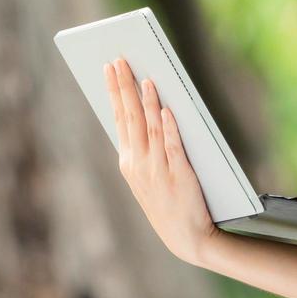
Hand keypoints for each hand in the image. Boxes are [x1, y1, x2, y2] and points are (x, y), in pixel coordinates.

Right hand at [105, 56, 219, 264]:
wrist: (187, 238)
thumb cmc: (167, 203)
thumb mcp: (145, 177)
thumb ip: (142, 147)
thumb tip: (142, 108)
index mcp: (129, 162)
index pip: (119, 118)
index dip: (114, 91)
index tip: (109, 67)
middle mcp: (139, 164)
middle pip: (131, 117)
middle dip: (125, 86)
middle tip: (121, 59)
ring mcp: (157, 169)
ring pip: (151, 127)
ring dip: (147, 101)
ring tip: (145, 76)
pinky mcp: (179, 174)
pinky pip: (173, 145)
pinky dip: (170, 126)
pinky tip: (168, 108)